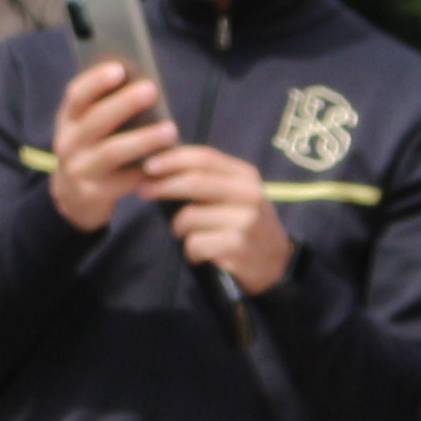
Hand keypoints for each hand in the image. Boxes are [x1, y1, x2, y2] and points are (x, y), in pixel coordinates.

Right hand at [45, 59, 174, 234]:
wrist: (72, 197)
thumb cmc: (91, 149)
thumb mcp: (88, 128)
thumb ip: (106, 107)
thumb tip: (142, 82)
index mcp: (68, 120)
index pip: (76, 95)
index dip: (96, 81)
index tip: (119, 69)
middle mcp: (68, 143)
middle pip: (96, 120)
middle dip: (124, 103)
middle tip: (152, 89)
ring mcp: (79, 170)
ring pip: (112, 151)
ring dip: (143, 140)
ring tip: (170, 129)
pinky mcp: (93, 194)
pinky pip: (124, 180)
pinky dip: (147, 170)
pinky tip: (166, 163)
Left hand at [141, 144, 291, 295]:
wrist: (275, 262)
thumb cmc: (244, 224)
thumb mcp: (234, 195)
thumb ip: (207, 179)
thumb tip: (161, 166)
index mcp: (246, 175)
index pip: (205, 157)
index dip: (173, 158)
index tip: (148, 165)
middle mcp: (248, 194)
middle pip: (194, 182)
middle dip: (163, 185)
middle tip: (145, 191)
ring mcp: (245, 220)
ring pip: (189, 217)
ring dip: (178, 229)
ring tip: (190, 236)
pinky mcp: (237, 246)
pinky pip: (194, 243)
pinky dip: (191, 251)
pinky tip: (201, 254)